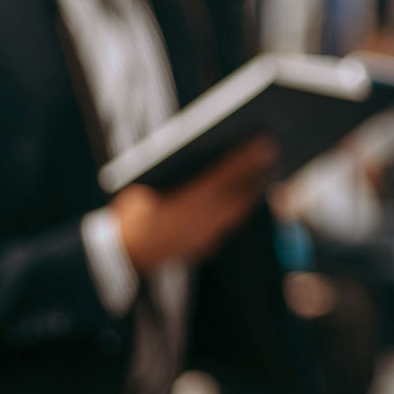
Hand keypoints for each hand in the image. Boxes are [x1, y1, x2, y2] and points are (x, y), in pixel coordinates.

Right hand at [113, 137, 275, 271]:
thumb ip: (177, 167)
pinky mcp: (205, 245)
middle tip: (274, 148)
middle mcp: (199, 222)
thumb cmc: (133, 208)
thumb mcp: (148, 182)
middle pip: (238, 192)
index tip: (265, 141)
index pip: (222, 176)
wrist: (120, 252)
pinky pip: (229, 222)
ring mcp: (204, 236)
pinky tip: (248, 190)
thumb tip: (208, 146)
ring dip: (253, 188)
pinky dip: (240, 205)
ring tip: (267, 167)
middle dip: (257, 171)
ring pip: (238, 210)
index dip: (245, 158)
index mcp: (183, 202)